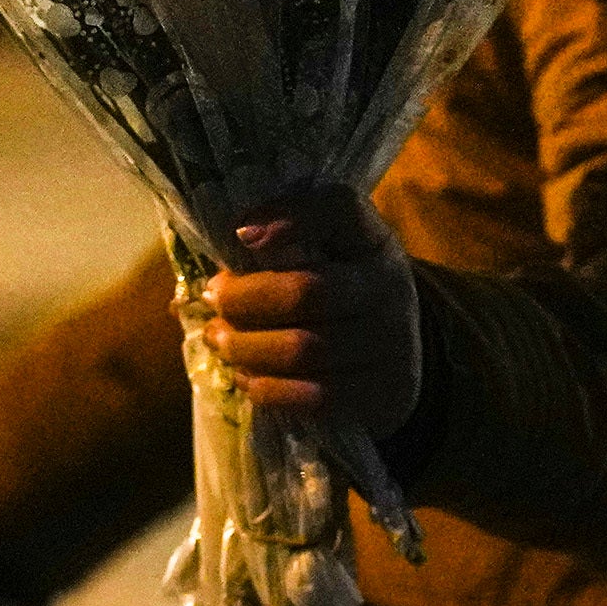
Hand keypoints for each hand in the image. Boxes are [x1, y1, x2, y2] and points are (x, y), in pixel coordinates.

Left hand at [199, 186, 422, 438]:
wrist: (395, 360)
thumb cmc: (341, 298)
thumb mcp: (328, 259)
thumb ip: (281, 251)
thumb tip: (211, 274)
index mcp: (372, 241)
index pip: (340, 210)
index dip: (289, 216)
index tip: (239, 233)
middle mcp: (390, 288)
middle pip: (305, 291)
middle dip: (243, 299)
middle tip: (214, 301)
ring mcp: (390, 344)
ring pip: (302, 349)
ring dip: (245, 348)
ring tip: (219, 341)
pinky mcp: (381, 393)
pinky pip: (311, 395)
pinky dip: (266, 387)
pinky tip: (246, 376)